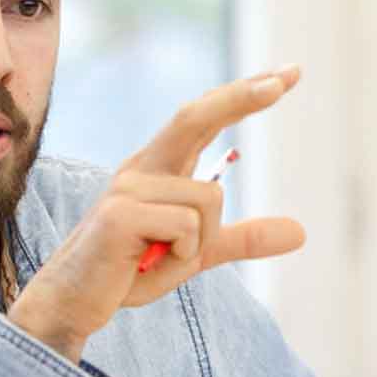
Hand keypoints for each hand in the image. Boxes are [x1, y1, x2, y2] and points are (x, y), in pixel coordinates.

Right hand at [7, 66, 304, 361]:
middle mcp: (143, 166)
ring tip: (159, 259)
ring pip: (209, 200)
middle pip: (198, 115)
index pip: (205, 117)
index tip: (289, 73)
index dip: (245, 92)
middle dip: (244, 94)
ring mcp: (129, 186)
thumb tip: (301, 232)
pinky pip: (188, 227)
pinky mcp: (121, 212)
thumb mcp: (198, 251)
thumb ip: (242, 237)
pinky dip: (182, 256)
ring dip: (199, 243)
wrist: (75, 302)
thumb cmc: (130, 271)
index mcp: (160, 166)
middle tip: (292, 75)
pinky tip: (145, 264)